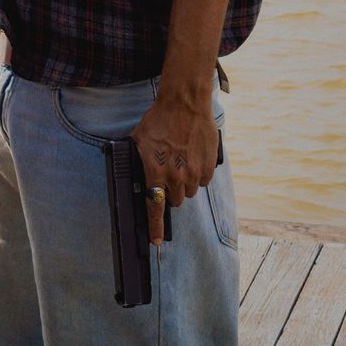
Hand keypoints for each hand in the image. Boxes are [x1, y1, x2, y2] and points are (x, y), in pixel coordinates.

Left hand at [128, 93, 218, 245]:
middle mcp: (176, 176)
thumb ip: (138, 163)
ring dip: (184, 183)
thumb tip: (137, 178)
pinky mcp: (208, 167)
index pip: (155, 207)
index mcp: (156, 172)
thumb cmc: (158, 120)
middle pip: (175, 201)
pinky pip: (202, 181)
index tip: (156, 241)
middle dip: (171, 192)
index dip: (155, 227)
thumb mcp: (138, 141)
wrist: (184, 104)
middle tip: (168, 173)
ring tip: (180, 161)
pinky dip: (197, 174)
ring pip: (189, 192)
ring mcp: (194, 172)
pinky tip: (191, 157)